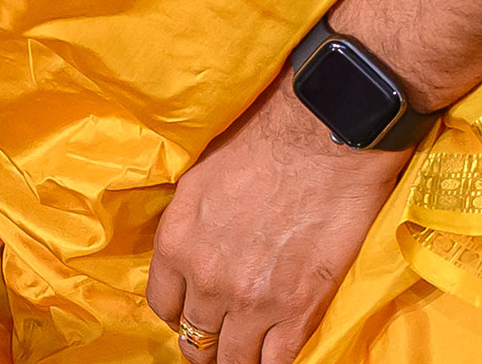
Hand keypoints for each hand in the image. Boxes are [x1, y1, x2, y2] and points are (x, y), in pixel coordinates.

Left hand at [143, 84, 407, 363]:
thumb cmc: (260, 145)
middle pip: (195, 338)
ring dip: (238, 357)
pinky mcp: (299, 310)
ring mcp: (253, 301)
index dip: (179, 311)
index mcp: (176, 243)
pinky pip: (278, 362)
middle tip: (221, 335)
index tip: (193, 308)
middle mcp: (207, 279)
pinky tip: (275, 351)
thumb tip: (193, 248)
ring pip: (234, 360)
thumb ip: (190, 226)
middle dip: (205, 341)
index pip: (163, 304)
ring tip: (247, 350)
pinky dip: (273, 362)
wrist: (319, 140)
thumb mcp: (198, 180)